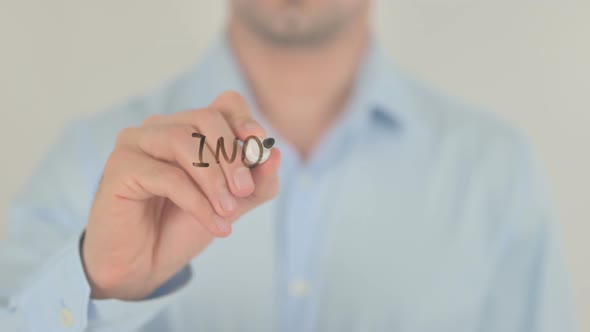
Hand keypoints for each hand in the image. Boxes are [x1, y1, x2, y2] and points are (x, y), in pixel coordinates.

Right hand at [81, 91, 280, 299]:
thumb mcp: (232, 204)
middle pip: (206, 118)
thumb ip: (257, 182)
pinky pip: (167, 175)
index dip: (244, 119)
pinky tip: (215, 225)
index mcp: (189, 128)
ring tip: (229, 212)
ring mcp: (136, 142)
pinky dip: (197, 202)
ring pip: (184, 141)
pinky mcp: (120, 166)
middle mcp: (161, 127)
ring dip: (214, 179)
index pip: (223, 105)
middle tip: (245, 191)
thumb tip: (275, 155)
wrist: (143, 264)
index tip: (258, 143)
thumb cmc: (183, 226)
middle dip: (232, 155)